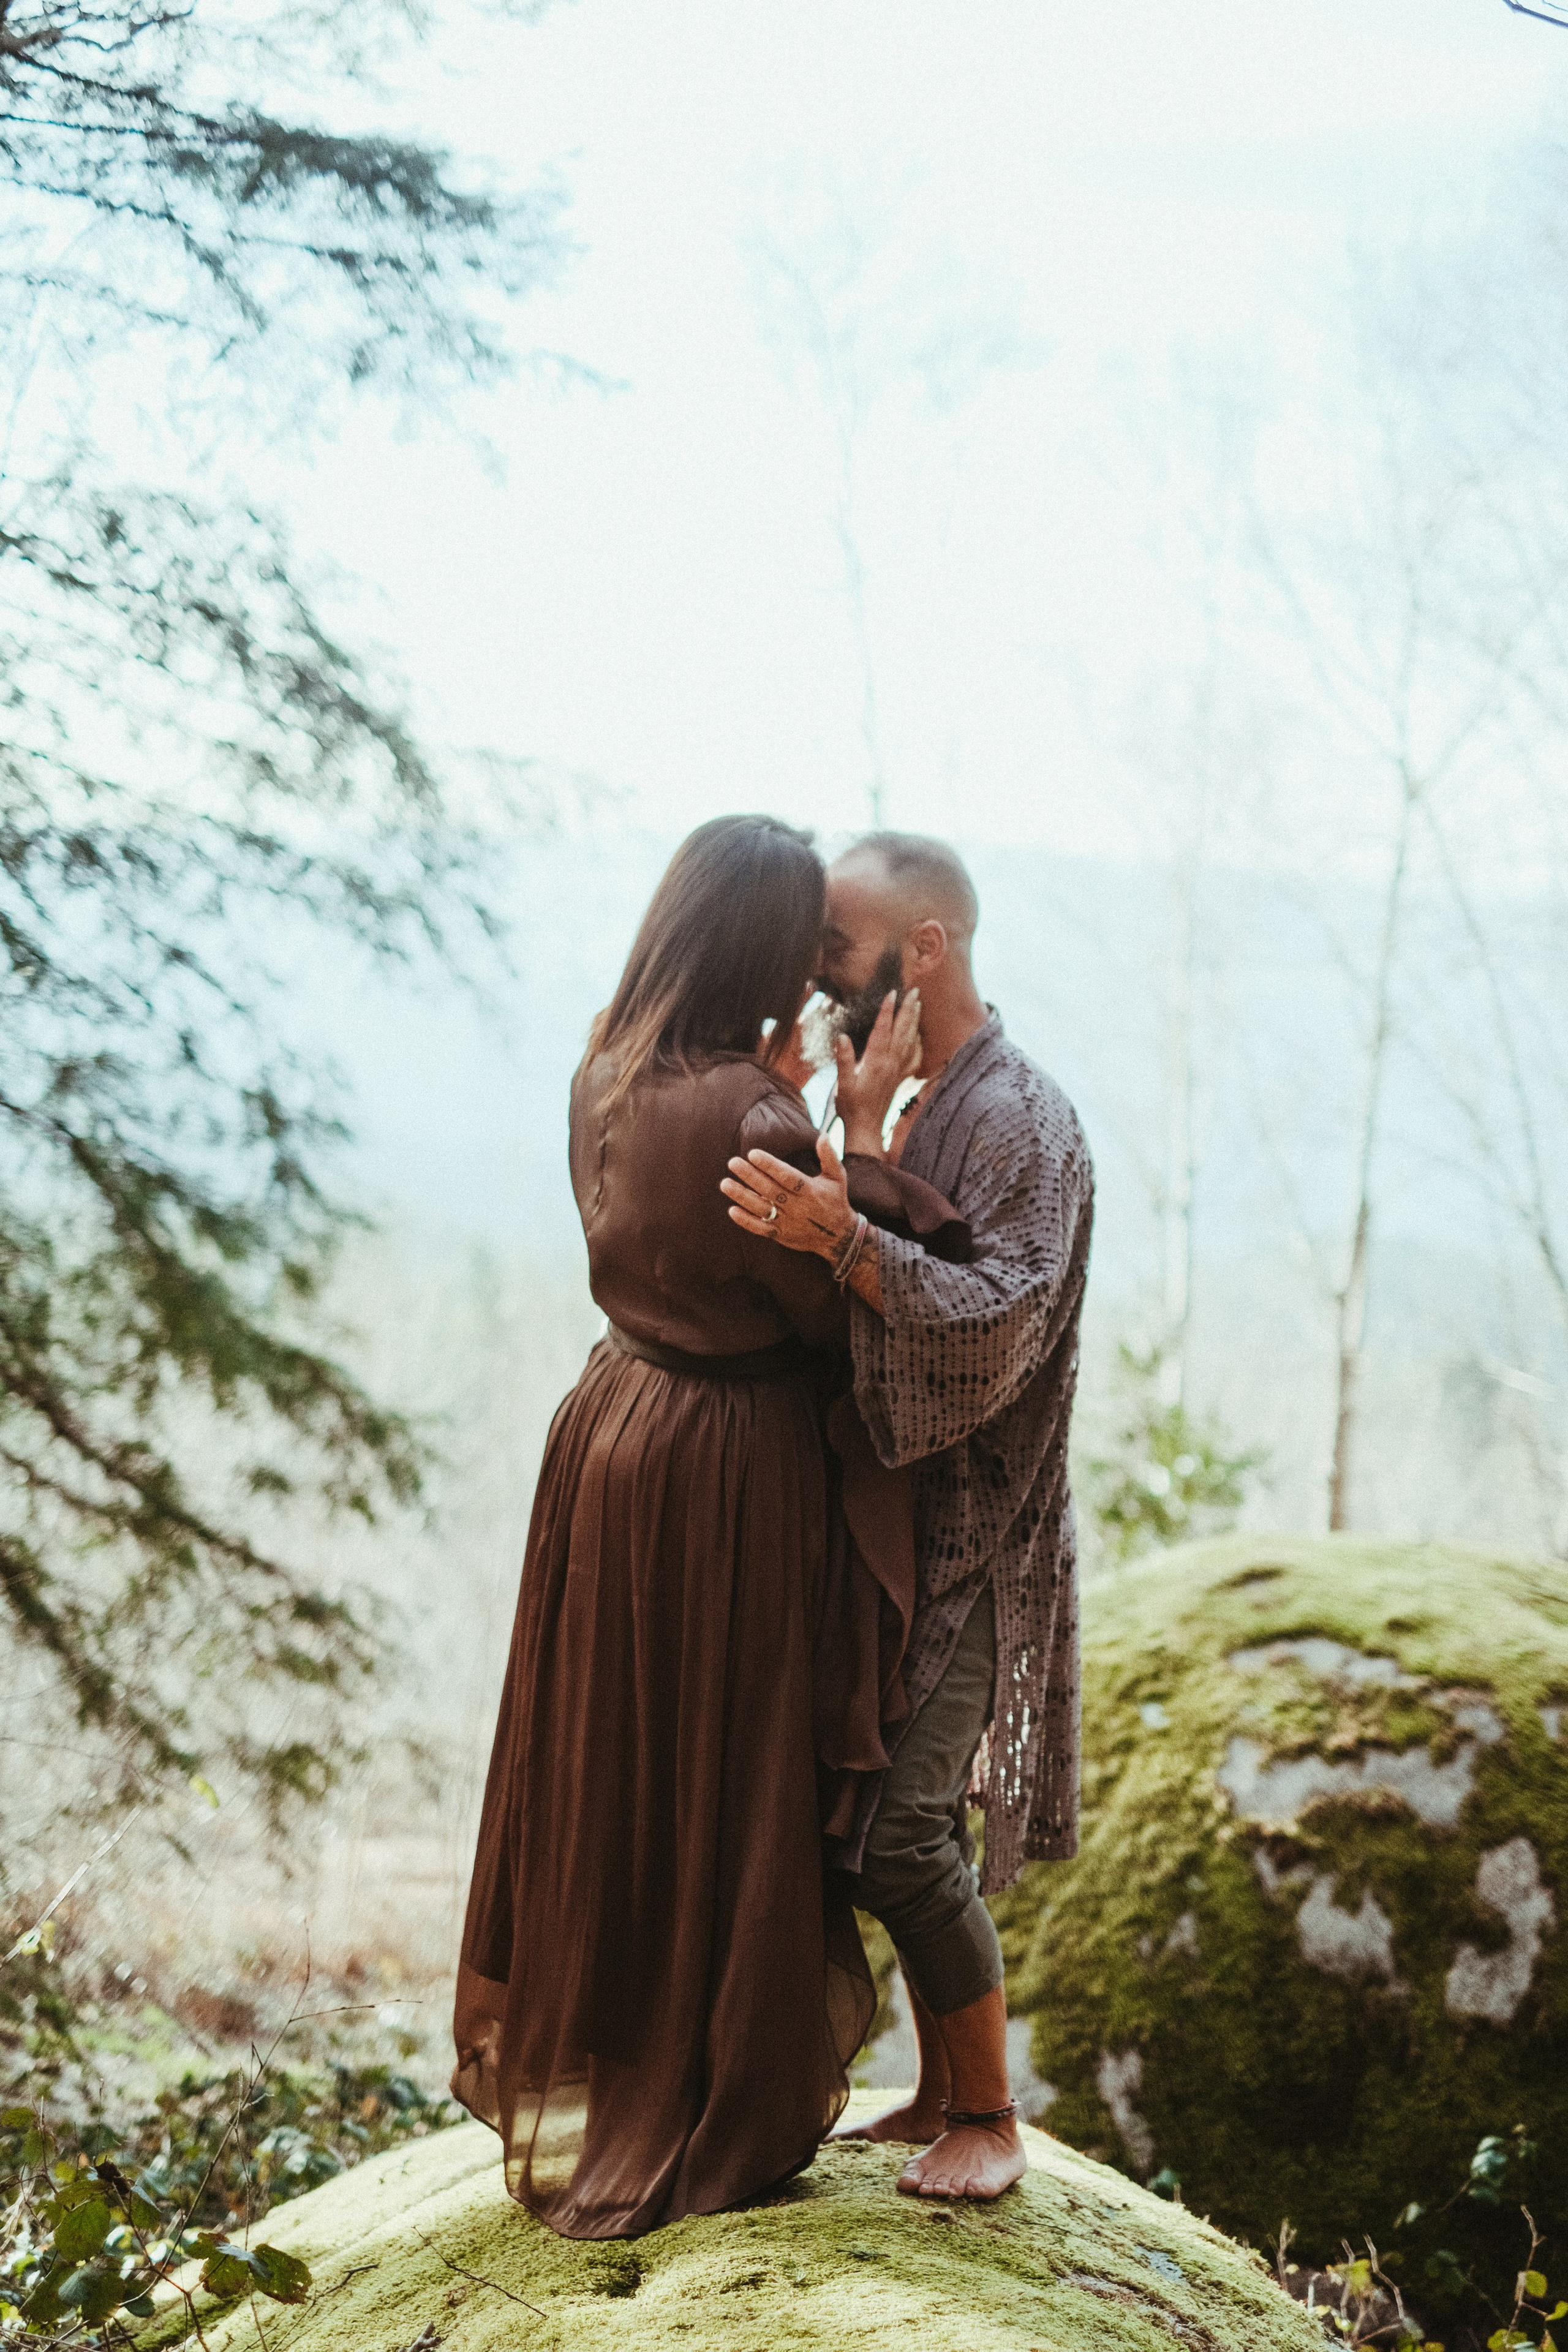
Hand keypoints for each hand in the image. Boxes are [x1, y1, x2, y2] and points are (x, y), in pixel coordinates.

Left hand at [721, 1134, 853, 1259]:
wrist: (839, 1236)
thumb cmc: (835, 1200)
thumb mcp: (837, 1177)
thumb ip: (829, 1156)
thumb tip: (823, 1135)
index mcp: (810, 1190)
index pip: (787, 1176)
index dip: (770, 1165)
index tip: (753, 1154)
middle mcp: (798, 1207)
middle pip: (770, 1190)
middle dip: (750, 1176)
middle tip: (732, 1162)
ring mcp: (788, 1222)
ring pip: (762, 1209)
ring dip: (743, 1197)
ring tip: (725, 1183)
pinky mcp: (782, 1235)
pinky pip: (761, 1229)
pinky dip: (746, 1221)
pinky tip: (732, 1210)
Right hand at [835, 987, 921, 1155]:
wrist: (866, 1129)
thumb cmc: (851, 1107)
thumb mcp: (842, 1084)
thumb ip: (844, 1060)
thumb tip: (842, 1037)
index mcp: (876, 1062)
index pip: (883, 1030)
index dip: (887, 1010)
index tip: (892, 993)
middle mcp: (890, 1064)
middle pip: (902, 1031)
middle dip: (908, 1009)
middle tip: (914, 991)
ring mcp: (897, 1070)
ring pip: (909, 1040)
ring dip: (914, 1020)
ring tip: (918, 1003)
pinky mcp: (899, 1077)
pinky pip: (913, 1056)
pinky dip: (917, 1042)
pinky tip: (918, 1035)